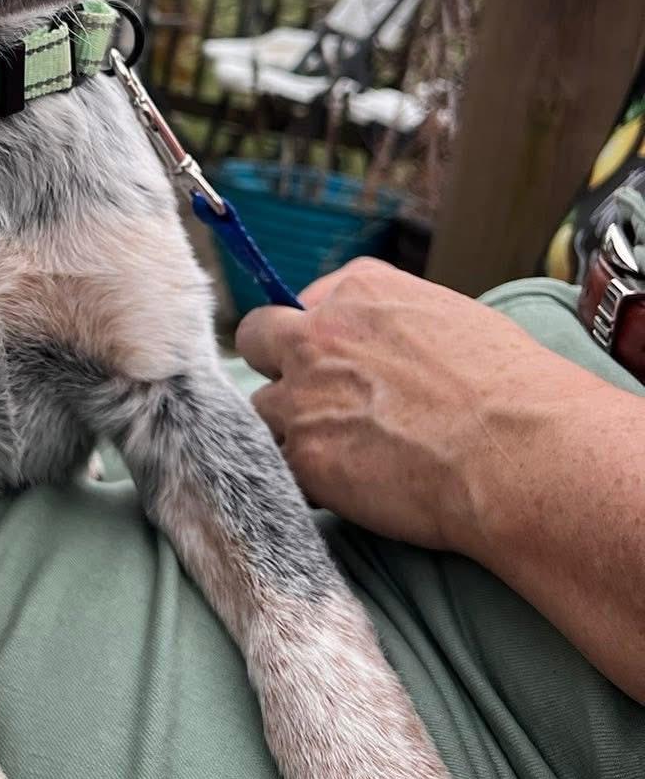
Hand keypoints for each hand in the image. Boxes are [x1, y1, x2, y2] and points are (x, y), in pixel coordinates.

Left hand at [234, 258, 577, 559]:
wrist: (520, 452)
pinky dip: (307, 479)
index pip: (303, 303)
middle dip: (277, 367)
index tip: (338, 362)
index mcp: (359, 290)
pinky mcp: (305, 457)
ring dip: (292, 429)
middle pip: (258, 341)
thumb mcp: (452, 319)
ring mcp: (303, 396)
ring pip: (264, 409)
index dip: (316, 336)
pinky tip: (349, 488)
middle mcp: (318, 334)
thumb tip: (382, 345)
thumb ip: (394, 322)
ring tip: (345, 454)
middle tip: (316, 401)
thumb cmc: (512, 389)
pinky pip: (281, 466)